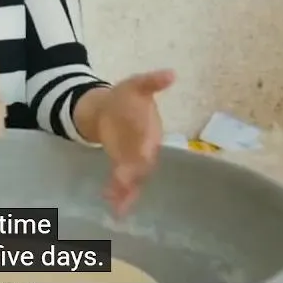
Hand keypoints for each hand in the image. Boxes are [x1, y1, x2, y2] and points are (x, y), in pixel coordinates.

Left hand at [76, 70, 175, 215]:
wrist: (111, 108)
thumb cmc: (127, 97)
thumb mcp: (136, 85)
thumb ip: (151, 82)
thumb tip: (171, 73)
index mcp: (151, 130)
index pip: (150, 142)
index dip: (145, 149)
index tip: (140, 156)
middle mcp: (146, 149)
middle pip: (142, 166)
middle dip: (132, 176)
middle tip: (120, 183)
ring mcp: (135, 161)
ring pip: (134, 180)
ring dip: (127, 193)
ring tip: (119, 207)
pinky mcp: (123, 168)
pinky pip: (123, 185)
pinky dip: (119, 196)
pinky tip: (114, 209)